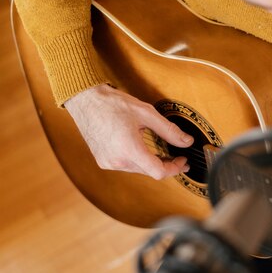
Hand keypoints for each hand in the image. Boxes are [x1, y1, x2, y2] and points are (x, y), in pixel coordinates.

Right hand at [64, 84, 193, 179]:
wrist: (85, 100)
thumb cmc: (112, 104)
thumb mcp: (147, 113)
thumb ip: (169, 130)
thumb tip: (186, 142)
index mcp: (129, 149)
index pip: (158, 172)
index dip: (174, 169)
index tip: (182, 161)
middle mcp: (117, 160)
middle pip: (150, 172)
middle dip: (166, 165)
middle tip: (178, 157)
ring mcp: (108, 162)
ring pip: (139, 170)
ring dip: (152, 163)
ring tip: (162, 152)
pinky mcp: (103, 161)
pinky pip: (127, 166)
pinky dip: (138, 161)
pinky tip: (144, 151)